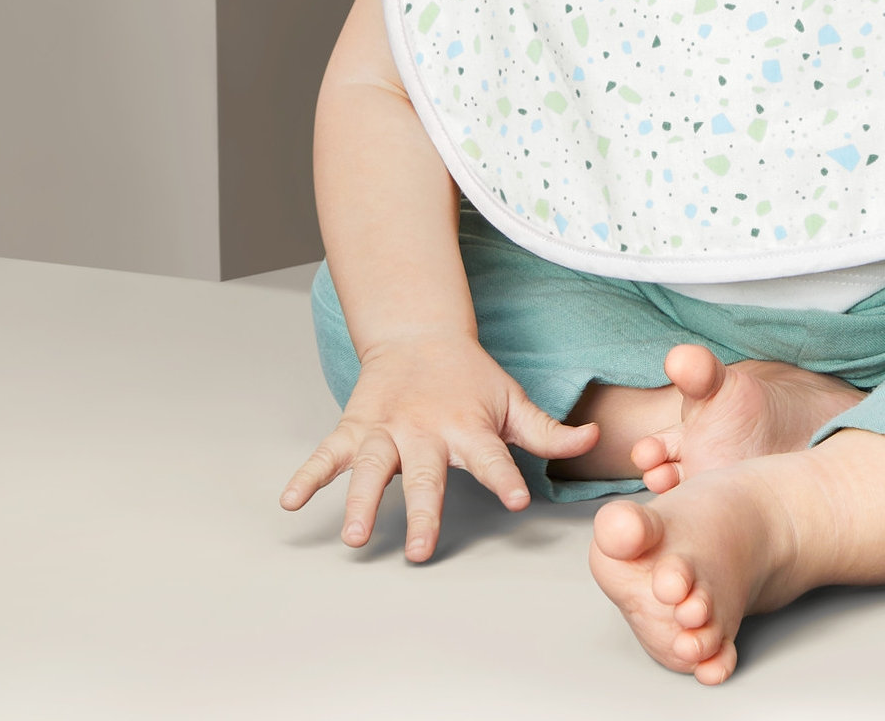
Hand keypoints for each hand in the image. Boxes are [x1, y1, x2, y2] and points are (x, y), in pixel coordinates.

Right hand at [279, 327, 598, 559]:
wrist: (419, 333)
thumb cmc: (470, 377)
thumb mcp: (512, 400)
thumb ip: (548, 430)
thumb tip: (593, 438)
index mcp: (468, 427)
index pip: (491, 455)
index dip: (504, 476)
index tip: (515, 501)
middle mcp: (426, 431)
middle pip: (425, 475)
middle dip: (424, 512)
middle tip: (422, 550)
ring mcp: (388, 430)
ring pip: (373, 468)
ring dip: (363, 501)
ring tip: (356, 535)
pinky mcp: (357, 427)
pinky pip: (329, 453)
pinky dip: (308, 474)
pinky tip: (291, 500)